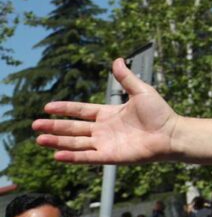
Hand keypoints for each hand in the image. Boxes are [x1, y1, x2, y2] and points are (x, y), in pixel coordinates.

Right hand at [32, 58, 177, 163]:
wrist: (171, 133)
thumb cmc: (160, 113)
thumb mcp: (141, 91)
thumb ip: (126, 78)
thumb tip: (117, 59)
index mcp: (108, 114)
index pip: (80, 111)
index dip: (64, 109)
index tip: (47, 107)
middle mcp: (103, 130)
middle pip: (73, 129)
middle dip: (54, 127)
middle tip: (34, 125)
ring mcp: (105, 144)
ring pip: (75, 144)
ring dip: (57, 142)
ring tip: (39, 140)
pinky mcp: (109, 156)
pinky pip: (87, 157)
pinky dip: (72, 157)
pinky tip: (57, 155)